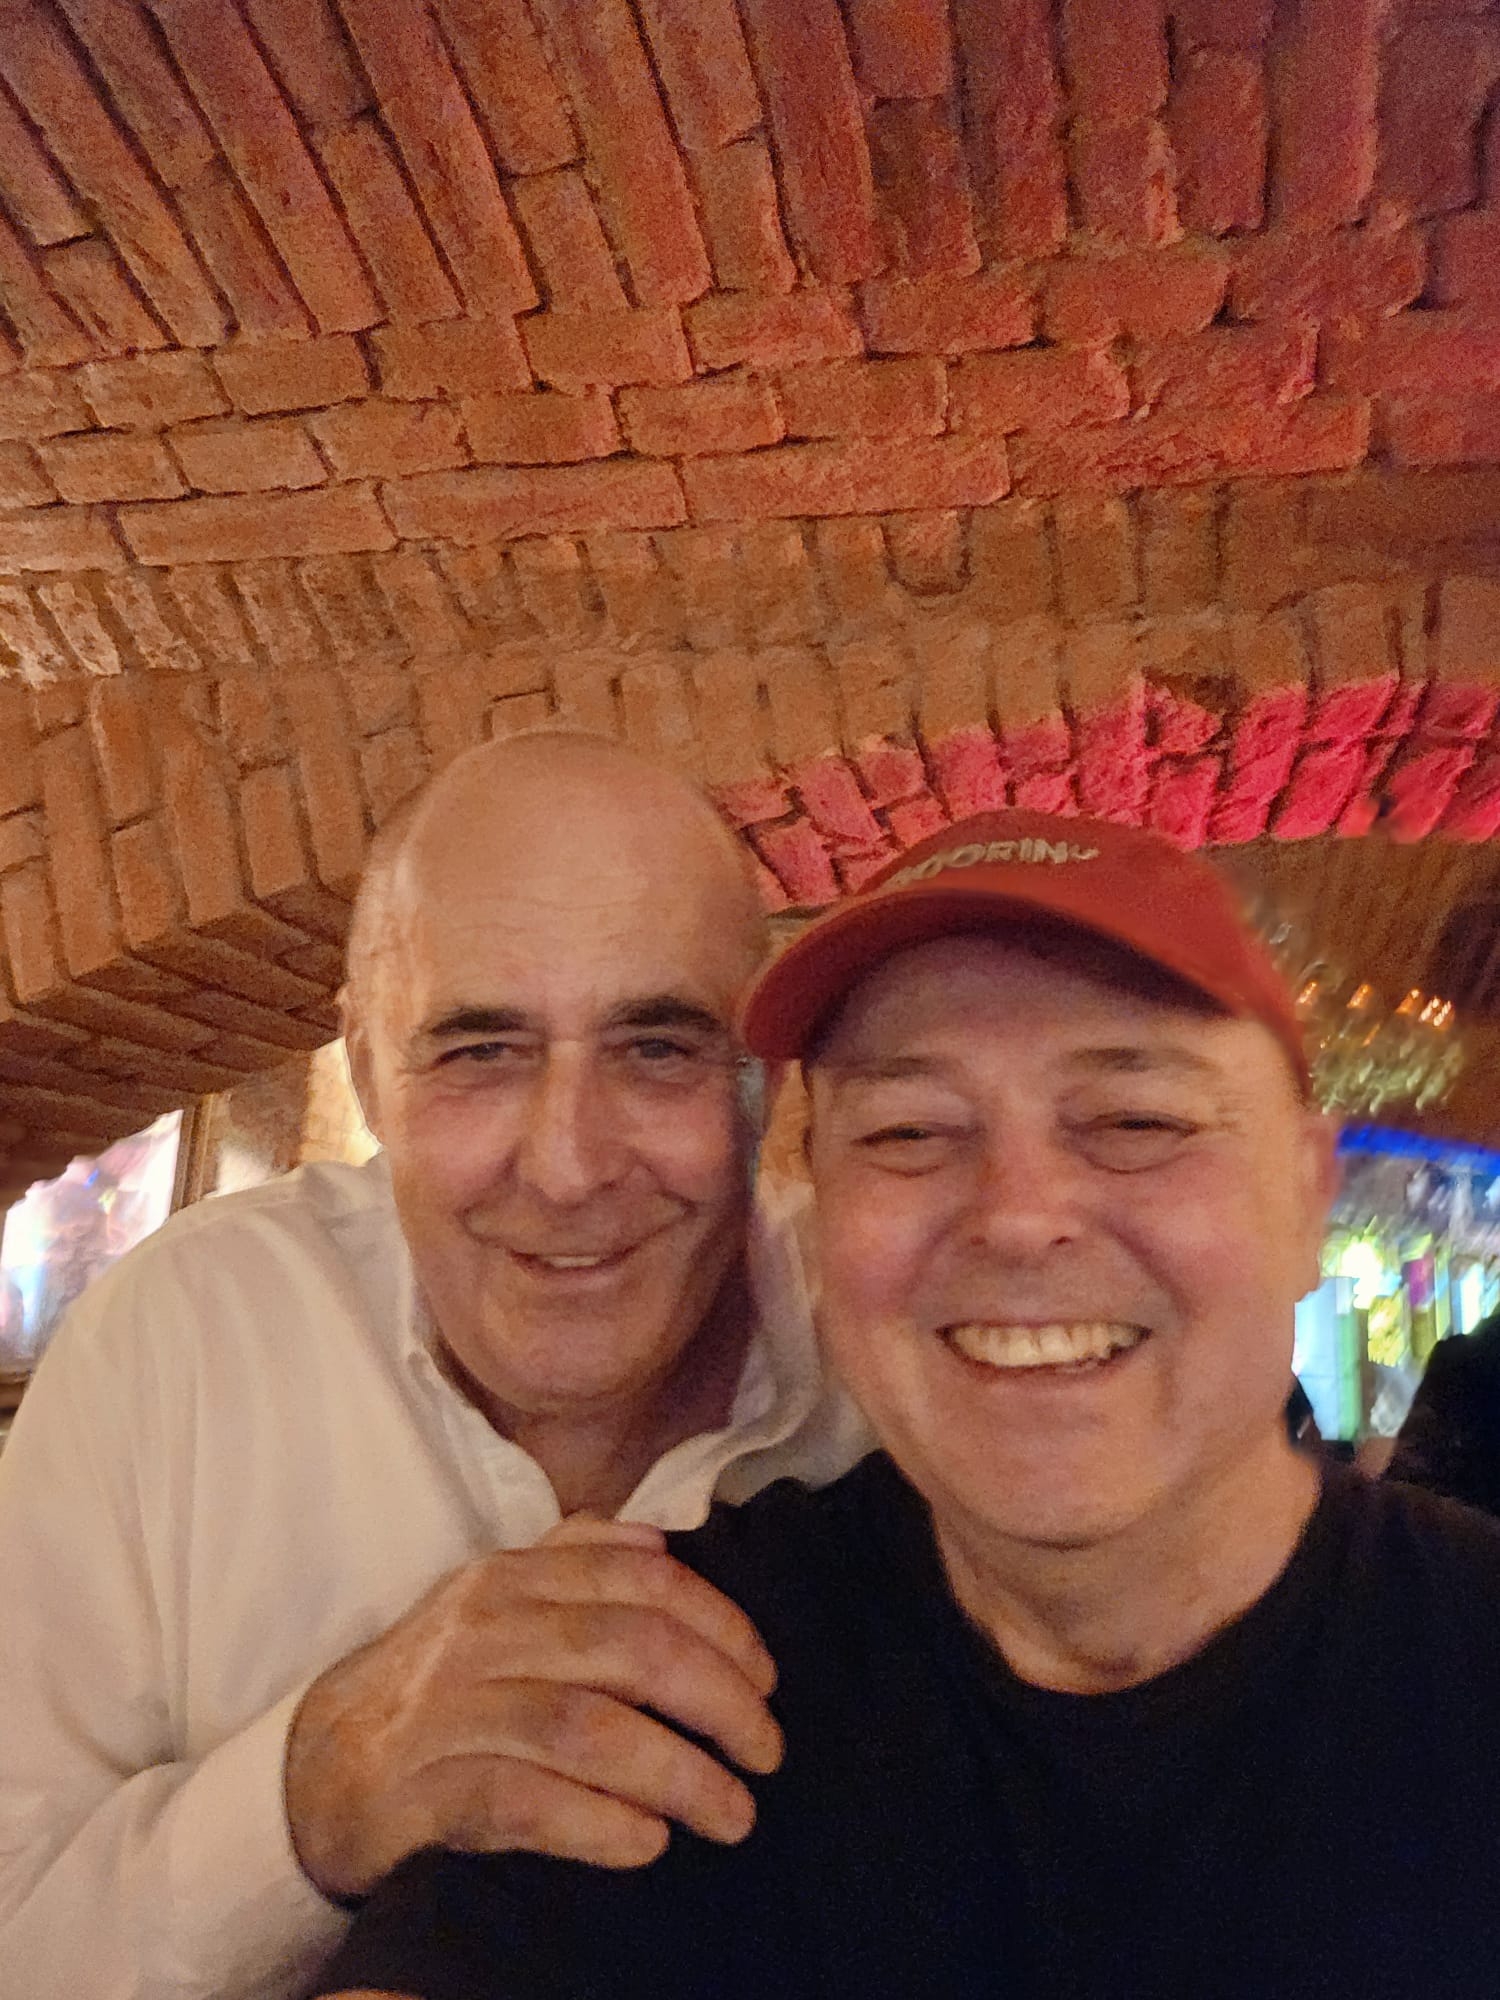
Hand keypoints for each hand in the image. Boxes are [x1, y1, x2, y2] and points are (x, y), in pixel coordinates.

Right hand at [284, 1515, 781, 1899]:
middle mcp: (484, 1631)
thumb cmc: (438, 1683)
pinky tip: (648, 1843)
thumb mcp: (497, 1601)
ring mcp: (450, 1711)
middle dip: (721, 1702)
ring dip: (678, 1774)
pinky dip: (599, 1823)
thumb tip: (665, 1541)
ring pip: (588, 1728)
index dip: (723, 1627)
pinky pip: (525, 1803)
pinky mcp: (423, 1792)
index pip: (644, 1580)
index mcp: (513, 1577)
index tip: (768, 1680)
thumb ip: (577, 1560)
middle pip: (633, 1651)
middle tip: (767, 1753)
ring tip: (732, 1812)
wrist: (317, 1765)